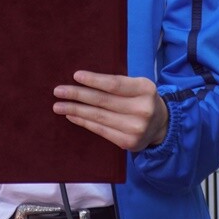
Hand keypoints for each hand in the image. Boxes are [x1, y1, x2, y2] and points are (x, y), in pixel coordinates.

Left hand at [53, 71, 168, 151]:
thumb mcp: (137, 85)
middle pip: (103, 101)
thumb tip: (82, 80)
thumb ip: (117, 83)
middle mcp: (142, 109)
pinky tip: (71, 116)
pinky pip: (100, 130)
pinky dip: (83, 122)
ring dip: (75, 110)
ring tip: (58, 105)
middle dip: (77, 95)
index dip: (94, 80)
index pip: (114, 84)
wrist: (161, 125)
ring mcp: (135, 128)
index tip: (75, 76)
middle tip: (58, 91)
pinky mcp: (128, 142)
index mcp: (145, 89)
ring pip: (98, 117)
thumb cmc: (142, 99)